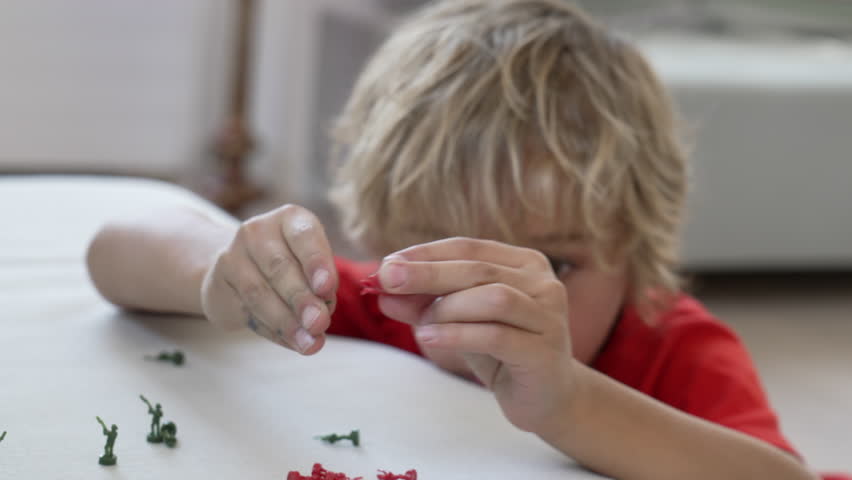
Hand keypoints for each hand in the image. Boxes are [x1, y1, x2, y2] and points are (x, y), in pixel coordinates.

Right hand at [200, 204, 336, 353]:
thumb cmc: (291, 266)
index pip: (304, 236)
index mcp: (290, 219)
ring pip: (259, 293)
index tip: (326, 288)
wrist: (238, 270)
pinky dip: (273, 331)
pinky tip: (291, 342)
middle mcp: (258, 231)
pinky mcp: (217, 281)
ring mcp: (232, 254)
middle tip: (319, 323)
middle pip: (280, 267)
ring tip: (309, 343)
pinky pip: (246, 310)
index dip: (316, 261)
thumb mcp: (311, 267)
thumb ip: (320, 289)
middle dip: (301, 299)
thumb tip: (320, 321)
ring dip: (286, 322)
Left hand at [375, 237, 578, 433]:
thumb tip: (383, 291)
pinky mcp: (544, 351)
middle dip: (427, 273)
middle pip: (478, 269)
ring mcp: (548, 317)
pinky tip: (429, 338)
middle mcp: (544, 283)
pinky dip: (456, 334)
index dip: (426, 254)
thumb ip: (426, 303)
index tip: (387, 265)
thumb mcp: (459, 322)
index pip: (468, 247)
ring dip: (447, 307)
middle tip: (387, 280)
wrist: (547, 398)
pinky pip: (495, 336)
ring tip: (420, 323)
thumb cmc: (501, 352)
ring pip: (492, 298)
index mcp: (524, 264)